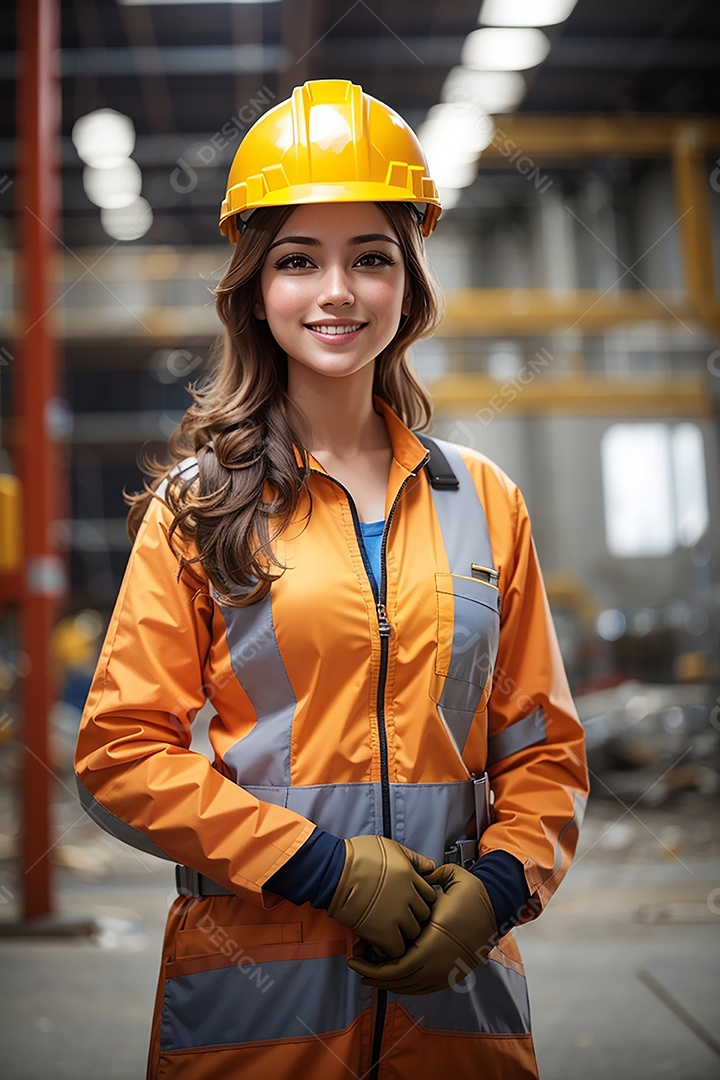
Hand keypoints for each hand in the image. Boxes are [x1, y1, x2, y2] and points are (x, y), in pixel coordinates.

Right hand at [327, 835, 435, 958]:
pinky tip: (385, 938)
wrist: (333, 871)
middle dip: (416, 915)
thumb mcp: (389, 846)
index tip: (410, 901)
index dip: (420, 898)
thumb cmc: (355, 855)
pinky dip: (393, 946)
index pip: (429, 894)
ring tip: (392, 927)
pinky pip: (398, 948)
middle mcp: (407, 895)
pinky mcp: (382, 932)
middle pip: (424, 915)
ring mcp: (396, 914)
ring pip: (414, 932)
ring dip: (405, 931)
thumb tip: (431, 867)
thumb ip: (413, 857)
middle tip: (402, 915)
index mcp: (410, 875)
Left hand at [347, 862, 496, 993]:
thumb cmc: (473, 894)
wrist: (497, 909)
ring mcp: (446, 971)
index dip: (372, 965)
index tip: (356, 954)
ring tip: (369, 973)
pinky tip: (393, 978)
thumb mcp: (452, 877)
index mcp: (433, 940)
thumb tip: (415, 871)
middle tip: (356, 964)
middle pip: (398, 981)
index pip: (396, 965)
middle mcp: (438, 962)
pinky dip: (405, 986)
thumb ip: (430, 872)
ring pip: (410, 987)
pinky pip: (423, 988)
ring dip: (387, 983)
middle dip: (373, 975)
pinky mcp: (452, 974)